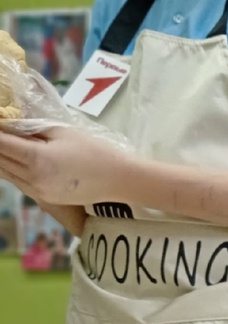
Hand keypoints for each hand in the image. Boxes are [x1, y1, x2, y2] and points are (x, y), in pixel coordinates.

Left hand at [0, 128, 132, 206]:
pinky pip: (19, 182)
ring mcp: (38, 191)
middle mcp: (33, 178)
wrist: (120, 179)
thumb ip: (32, 129)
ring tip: (6, 147)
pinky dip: (12, 170)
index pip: (0, 143)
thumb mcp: (62, 132)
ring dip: (1, 159)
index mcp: (36, 159)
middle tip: (2, 134)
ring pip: (6, 173)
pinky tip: (15, 160)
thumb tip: (10, 125)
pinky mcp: (46, 198)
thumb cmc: (95, 151)